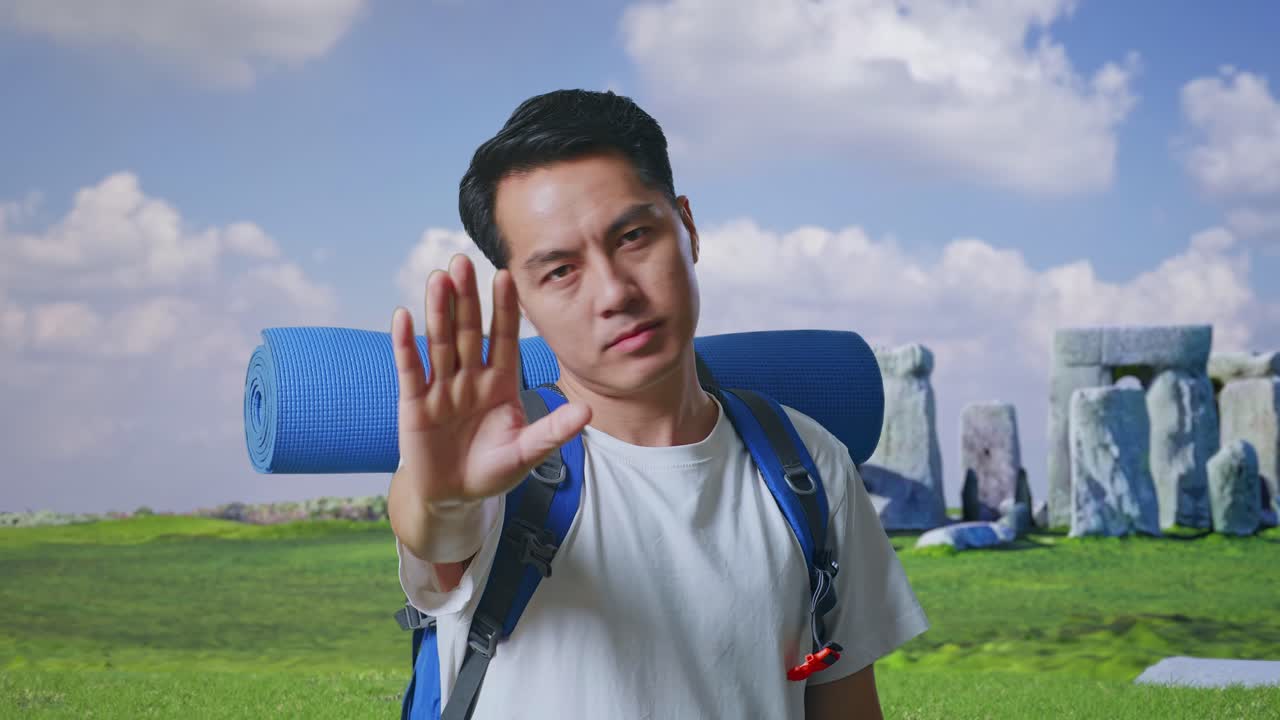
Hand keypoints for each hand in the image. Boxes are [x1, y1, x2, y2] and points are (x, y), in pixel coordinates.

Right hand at [391, 254, 590, 504]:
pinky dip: (405, 345)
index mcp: (500, 383)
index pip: (503, 338)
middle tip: (463, 262)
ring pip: (439, 343)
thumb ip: (552, 430)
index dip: (504, 309)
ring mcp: (441, 388)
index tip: (506, 276)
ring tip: (437, 278)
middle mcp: (470, 378)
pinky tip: (403, 316)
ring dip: (437, 311)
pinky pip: (410, 369)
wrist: (455, 496)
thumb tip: (587, 411)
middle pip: (467, 331)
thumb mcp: (527, 453)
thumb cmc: (493, 470)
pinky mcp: (414, 404)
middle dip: (466, 298)